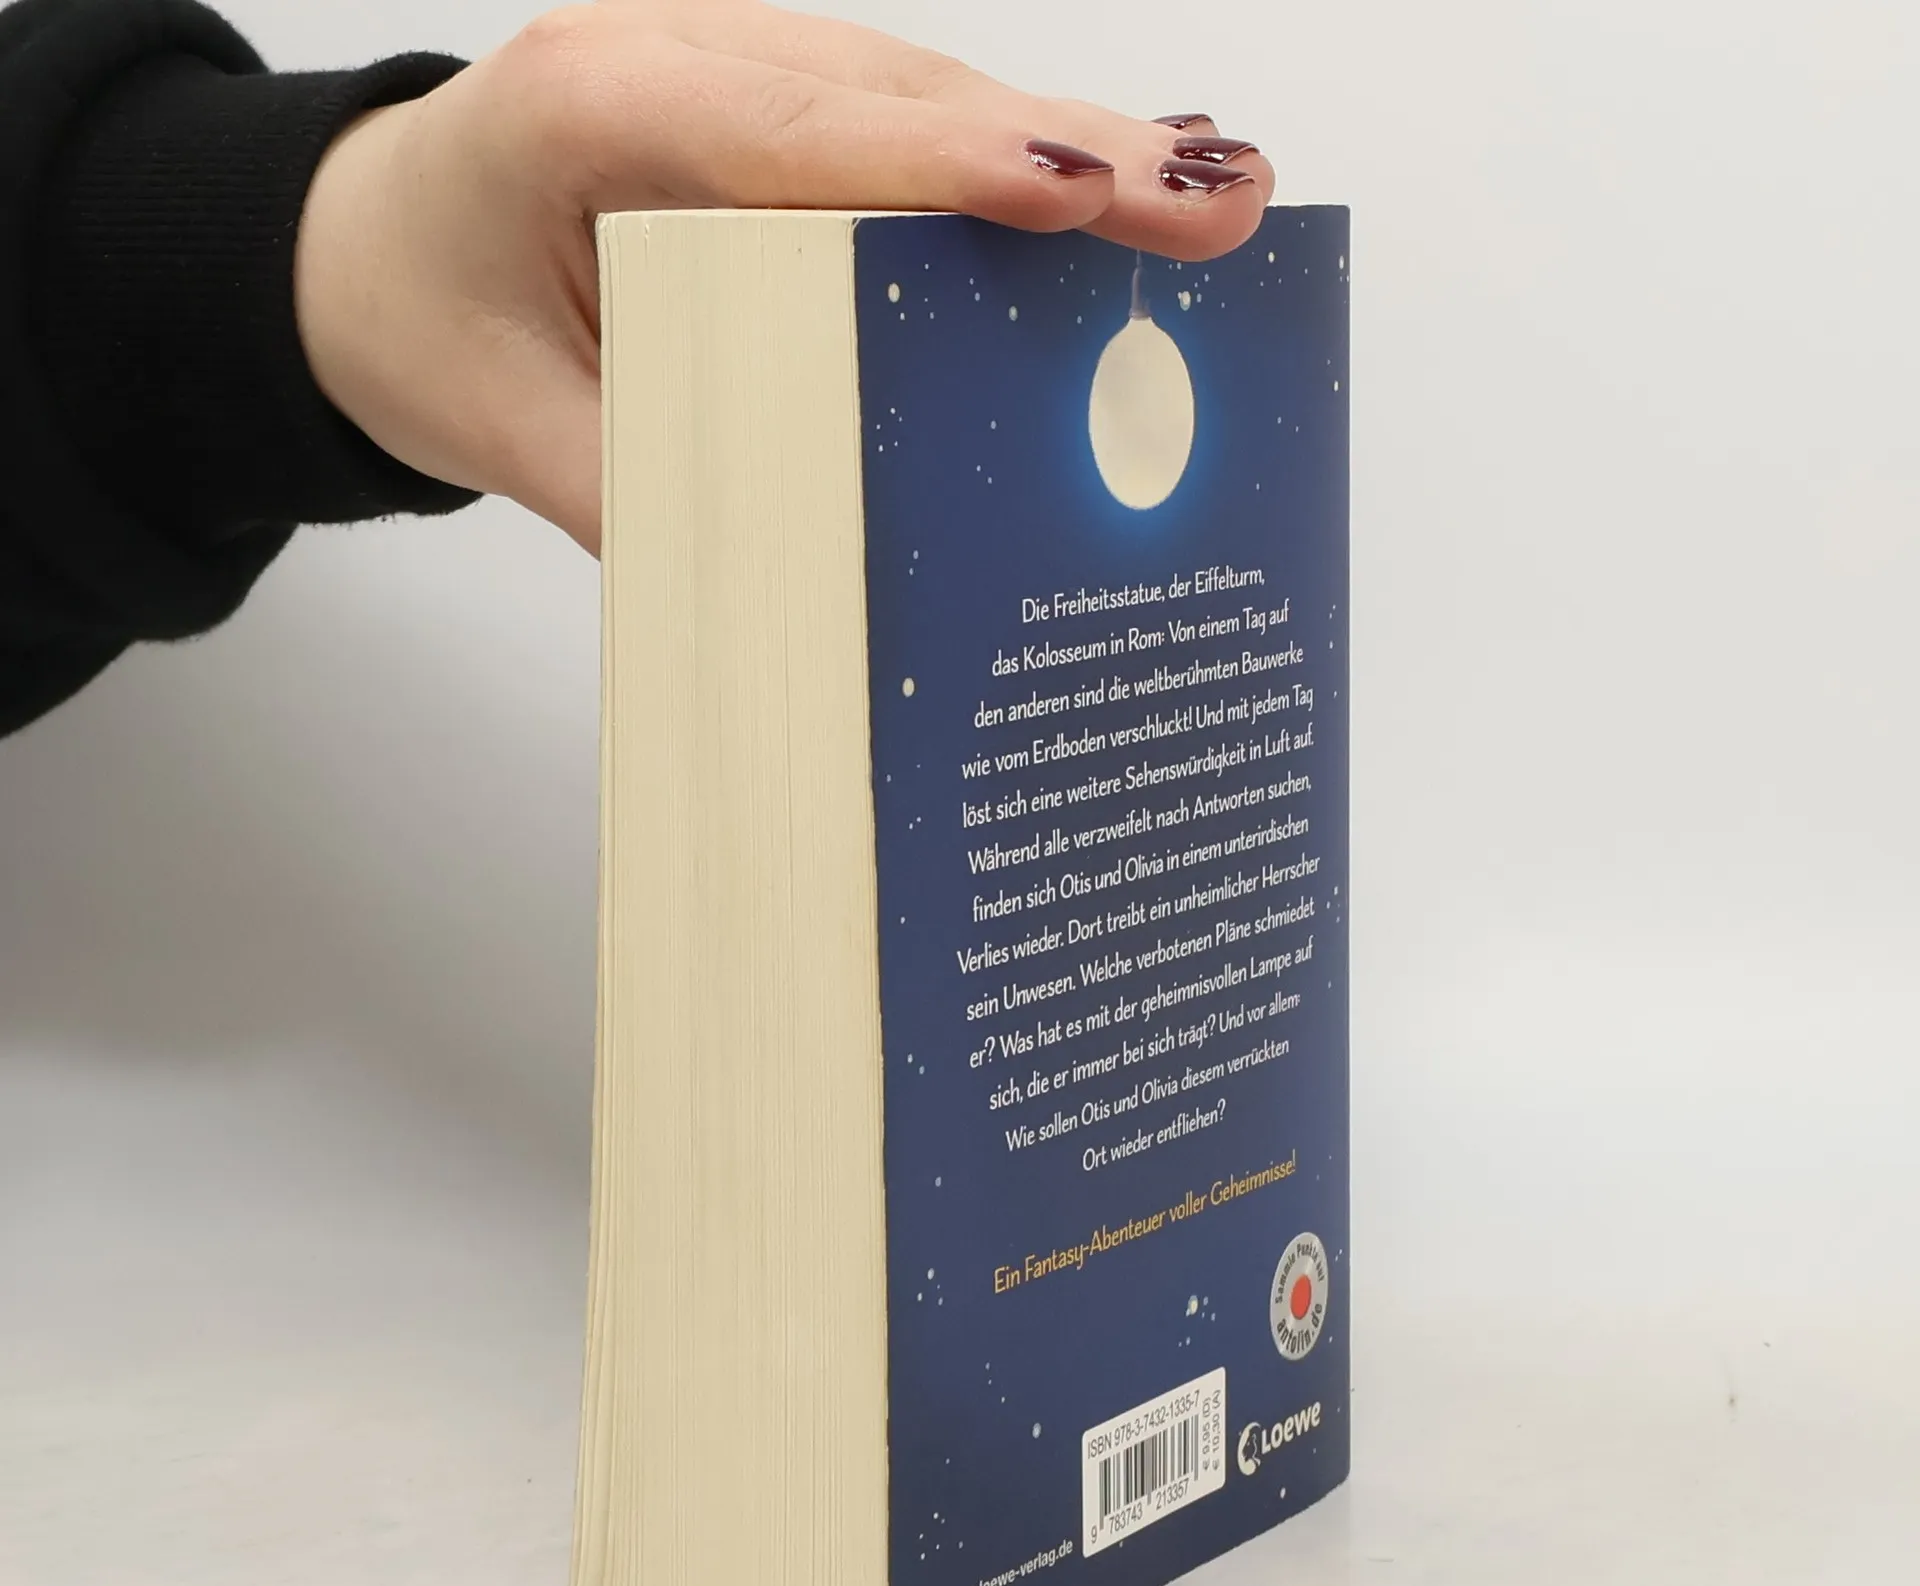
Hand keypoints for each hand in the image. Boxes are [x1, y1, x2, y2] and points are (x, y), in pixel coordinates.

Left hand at [293, 0, 1272, 552]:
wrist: (377, 247)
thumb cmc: (428, 313)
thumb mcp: (508, 426)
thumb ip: (641, 489)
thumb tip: (803, 580)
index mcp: (586, 109)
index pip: (787, 133)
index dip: (941, 163)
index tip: (1071, 191)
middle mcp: (680, 62)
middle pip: (899, 99)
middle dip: (1067, 153)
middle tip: (1212, 206)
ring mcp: (745, 79)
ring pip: (931, 103)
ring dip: (1076, 155)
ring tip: (1213, 204)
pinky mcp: (788, 125)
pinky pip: (917, 137)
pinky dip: (1024, 175)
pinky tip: (1125, 204)